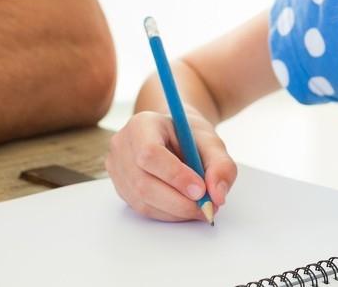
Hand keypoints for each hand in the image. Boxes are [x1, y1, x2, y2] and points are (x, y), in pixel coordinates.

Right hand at [105, 109, 237, 221]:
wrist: (173, 136)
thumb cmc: (189, 136)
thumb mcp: (211, 142)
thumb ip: (221, 165)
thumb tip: (217, 196)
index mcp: (142, 124)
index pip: (149, 153)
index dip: (175, 175)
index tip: (201, 189)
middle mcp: (122, 144)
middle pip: (143, 183)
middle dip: (178, 201)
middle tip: (206, 207)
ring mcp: (117, 167)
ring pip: (142, 201)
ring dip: (175, 211)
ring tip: (200, 207)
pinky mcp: (121, 187)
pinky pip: (142, 209)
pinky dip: (168, 214)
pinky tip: (184, 206)